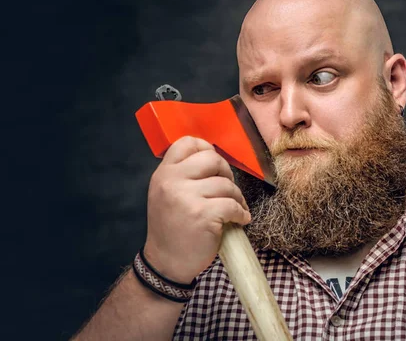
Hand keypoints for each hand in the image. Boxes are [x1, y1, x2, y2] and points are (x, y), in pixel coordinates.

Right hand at [143, 136, 250, 283]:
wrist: (166, 263)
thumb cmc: (173, 228)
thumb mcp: (166, 194)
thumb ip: (183, 174)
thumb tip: (215, 158)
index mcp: (163, 174)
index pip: (187, 143)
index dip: (206, 148)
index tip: (215, 165)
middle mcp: (172, 182)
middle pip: (213, 158)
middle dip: (226, 173)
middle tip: (228, 189)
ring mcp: (186, 198)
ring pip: (226, 184)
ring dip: (236, 197)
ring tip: (233, 209)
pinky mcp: (203, 215)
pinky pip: (233, 205)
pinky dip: (241, 213)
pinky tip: (239, 220)